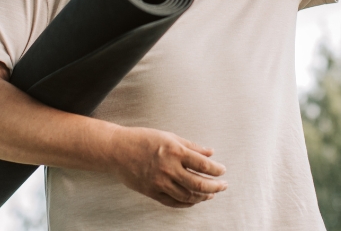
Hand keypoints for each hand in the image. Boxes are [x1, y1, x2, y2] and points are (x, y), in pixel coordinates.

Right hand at [106, 126, 227, 207]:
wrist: (117, 150)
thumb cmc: (142, 139)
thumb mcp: (169, 136)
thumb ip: (191, 146)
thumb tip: (210, 153)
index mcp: (175, 152)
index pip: (204, 166)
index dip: (217, 171)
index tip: (223, 171)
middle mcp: (169, 169)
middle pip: (199, 184)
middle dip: (215, 187)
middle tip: (223, 186)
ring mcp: (160, 182)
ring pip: (187, 196)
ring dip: (202, 197)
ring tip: (210, 194)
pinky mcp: (152, 192)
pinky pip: (173, 202)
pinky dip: (186, 203)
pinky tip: (193, 200)